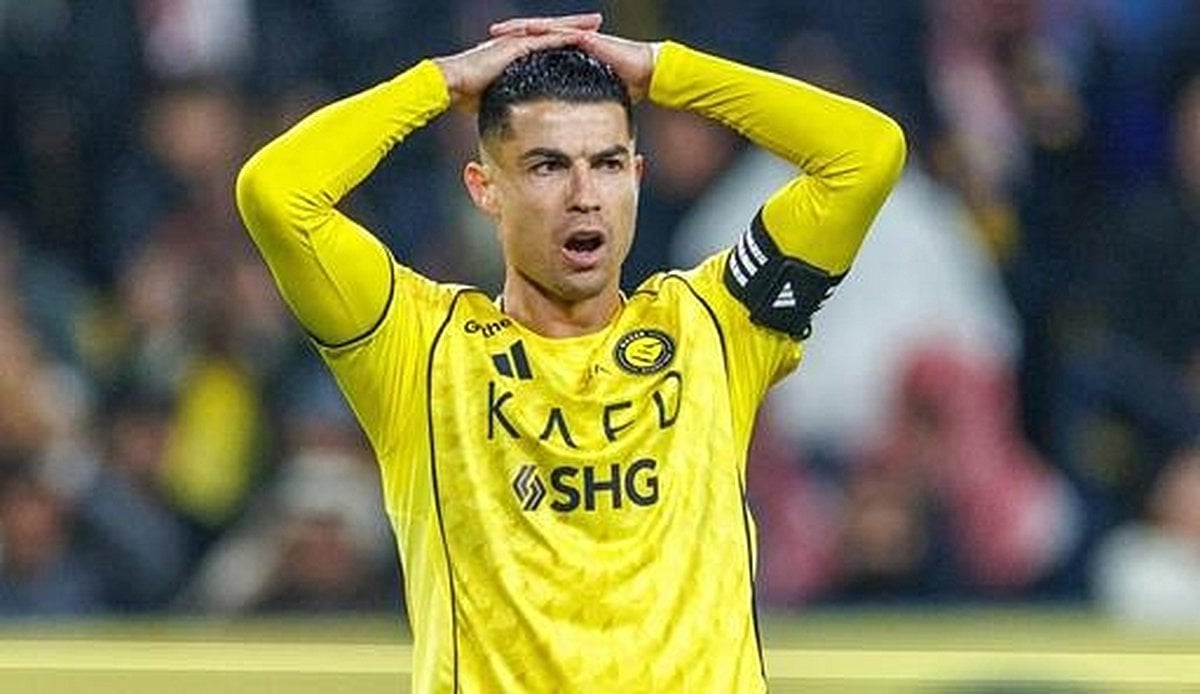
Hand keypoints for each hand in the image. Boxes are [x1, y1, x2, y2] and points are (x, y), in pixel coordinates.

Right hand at [434, 14, 600, 111]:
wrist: (451, 85)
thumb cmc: (466, 95)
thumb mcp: (494, 96)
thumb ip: (507, 100)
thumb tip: (515, 118)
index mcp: (514, 52)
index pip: (544, 42)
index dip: (563, 39)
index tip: (583, 39)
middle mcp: (516, 43)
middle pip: (551, 30)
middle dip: (575, 25)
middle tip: (597, 22)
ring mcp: (515, 43)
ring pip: (551, 30)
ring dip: (573, 26)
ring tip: (594, 23)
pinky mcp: (514, 47)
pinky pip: (543, 40)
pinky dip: (562, 38)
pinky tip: (580, 37)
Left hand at [489, 19, 656, 100]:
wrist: (646, 73)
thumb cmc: (624, 86)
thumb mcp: (591, 97)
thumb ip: (577, 106)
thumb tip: (567, 128)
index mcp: (567, 54)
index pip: (536, 50)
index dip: (514, 52)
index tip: (493, 56)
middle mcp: (569, 42)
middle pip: (534, 36)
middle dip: (510, 36)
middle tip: (487, 37)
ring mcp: (577, 37)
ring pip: (542, 29)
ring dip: (519, 29)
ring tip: (499, 31)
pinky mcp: (586, 38)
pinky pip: (560, 32)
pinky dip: (543, 31)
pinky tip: (526, 32)